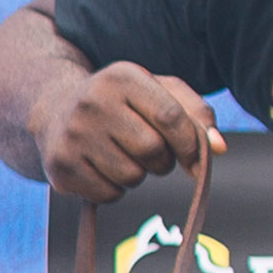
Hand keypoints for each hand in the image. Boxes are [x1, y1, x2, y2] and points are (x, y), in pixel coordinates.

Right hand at [40, 63, 221, 198]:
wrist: (54, 109)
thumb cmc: (121, 103)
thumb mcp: (157, 93)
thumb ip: (195, 115)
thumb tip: (218, 148)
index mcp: (122, 78)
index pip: (169, 116)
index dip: (190, 144)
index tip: (195, 159)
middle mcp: (92, 103)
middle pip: (152, 150)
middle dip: (162, 160)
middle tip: (149, 151)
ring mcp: (72, 136)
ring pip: (131, 176)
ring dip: (137, 174)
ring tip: (121, 156)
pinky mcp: (60, 166)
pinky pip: (108, 194)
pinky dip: (113, 189)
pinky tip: (101, 168)